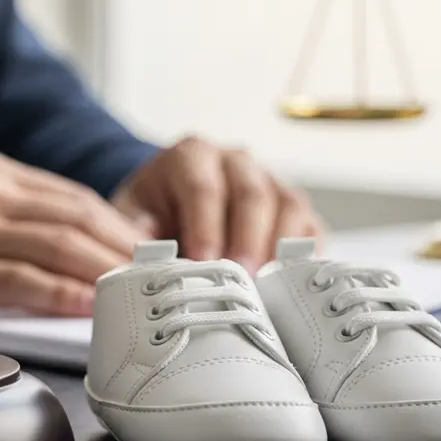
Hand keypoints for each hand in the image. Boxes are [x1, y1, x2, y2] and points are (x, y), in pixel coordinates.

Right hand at [0, 148, 149, 316]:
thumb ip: (8, 204)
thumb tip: (69, 232)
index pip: (68, 194)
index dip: (112, 221)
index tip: (139, 243)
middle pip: (73, 217)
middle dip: (118, 246)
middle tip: (149, 270)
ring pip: (58, 246)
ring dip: (101, 269)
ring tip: (128, 289)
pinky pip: (25, 281)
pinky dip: (62, 293)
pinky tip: (85, 304)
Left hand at [111, 137, 324, 273]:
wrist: (170, 202)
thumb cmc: (151, 210)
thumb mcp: (131, 214)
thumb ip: (136, 232)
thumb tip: (147, 260)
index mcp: (192, 155)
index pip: (203, 186)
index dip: (205, 226)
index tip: (202, 261)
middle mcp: (235, 161)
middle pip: (251, 193)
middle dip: (246, 239)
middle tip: (239, 278)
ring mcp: (269, 180)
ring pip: (287, 206)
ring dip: (277, 248)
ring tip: (263, 286)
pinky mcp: (291, 207)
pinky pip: (309, 227)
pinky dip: (301, 256)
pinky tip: (287, 284)